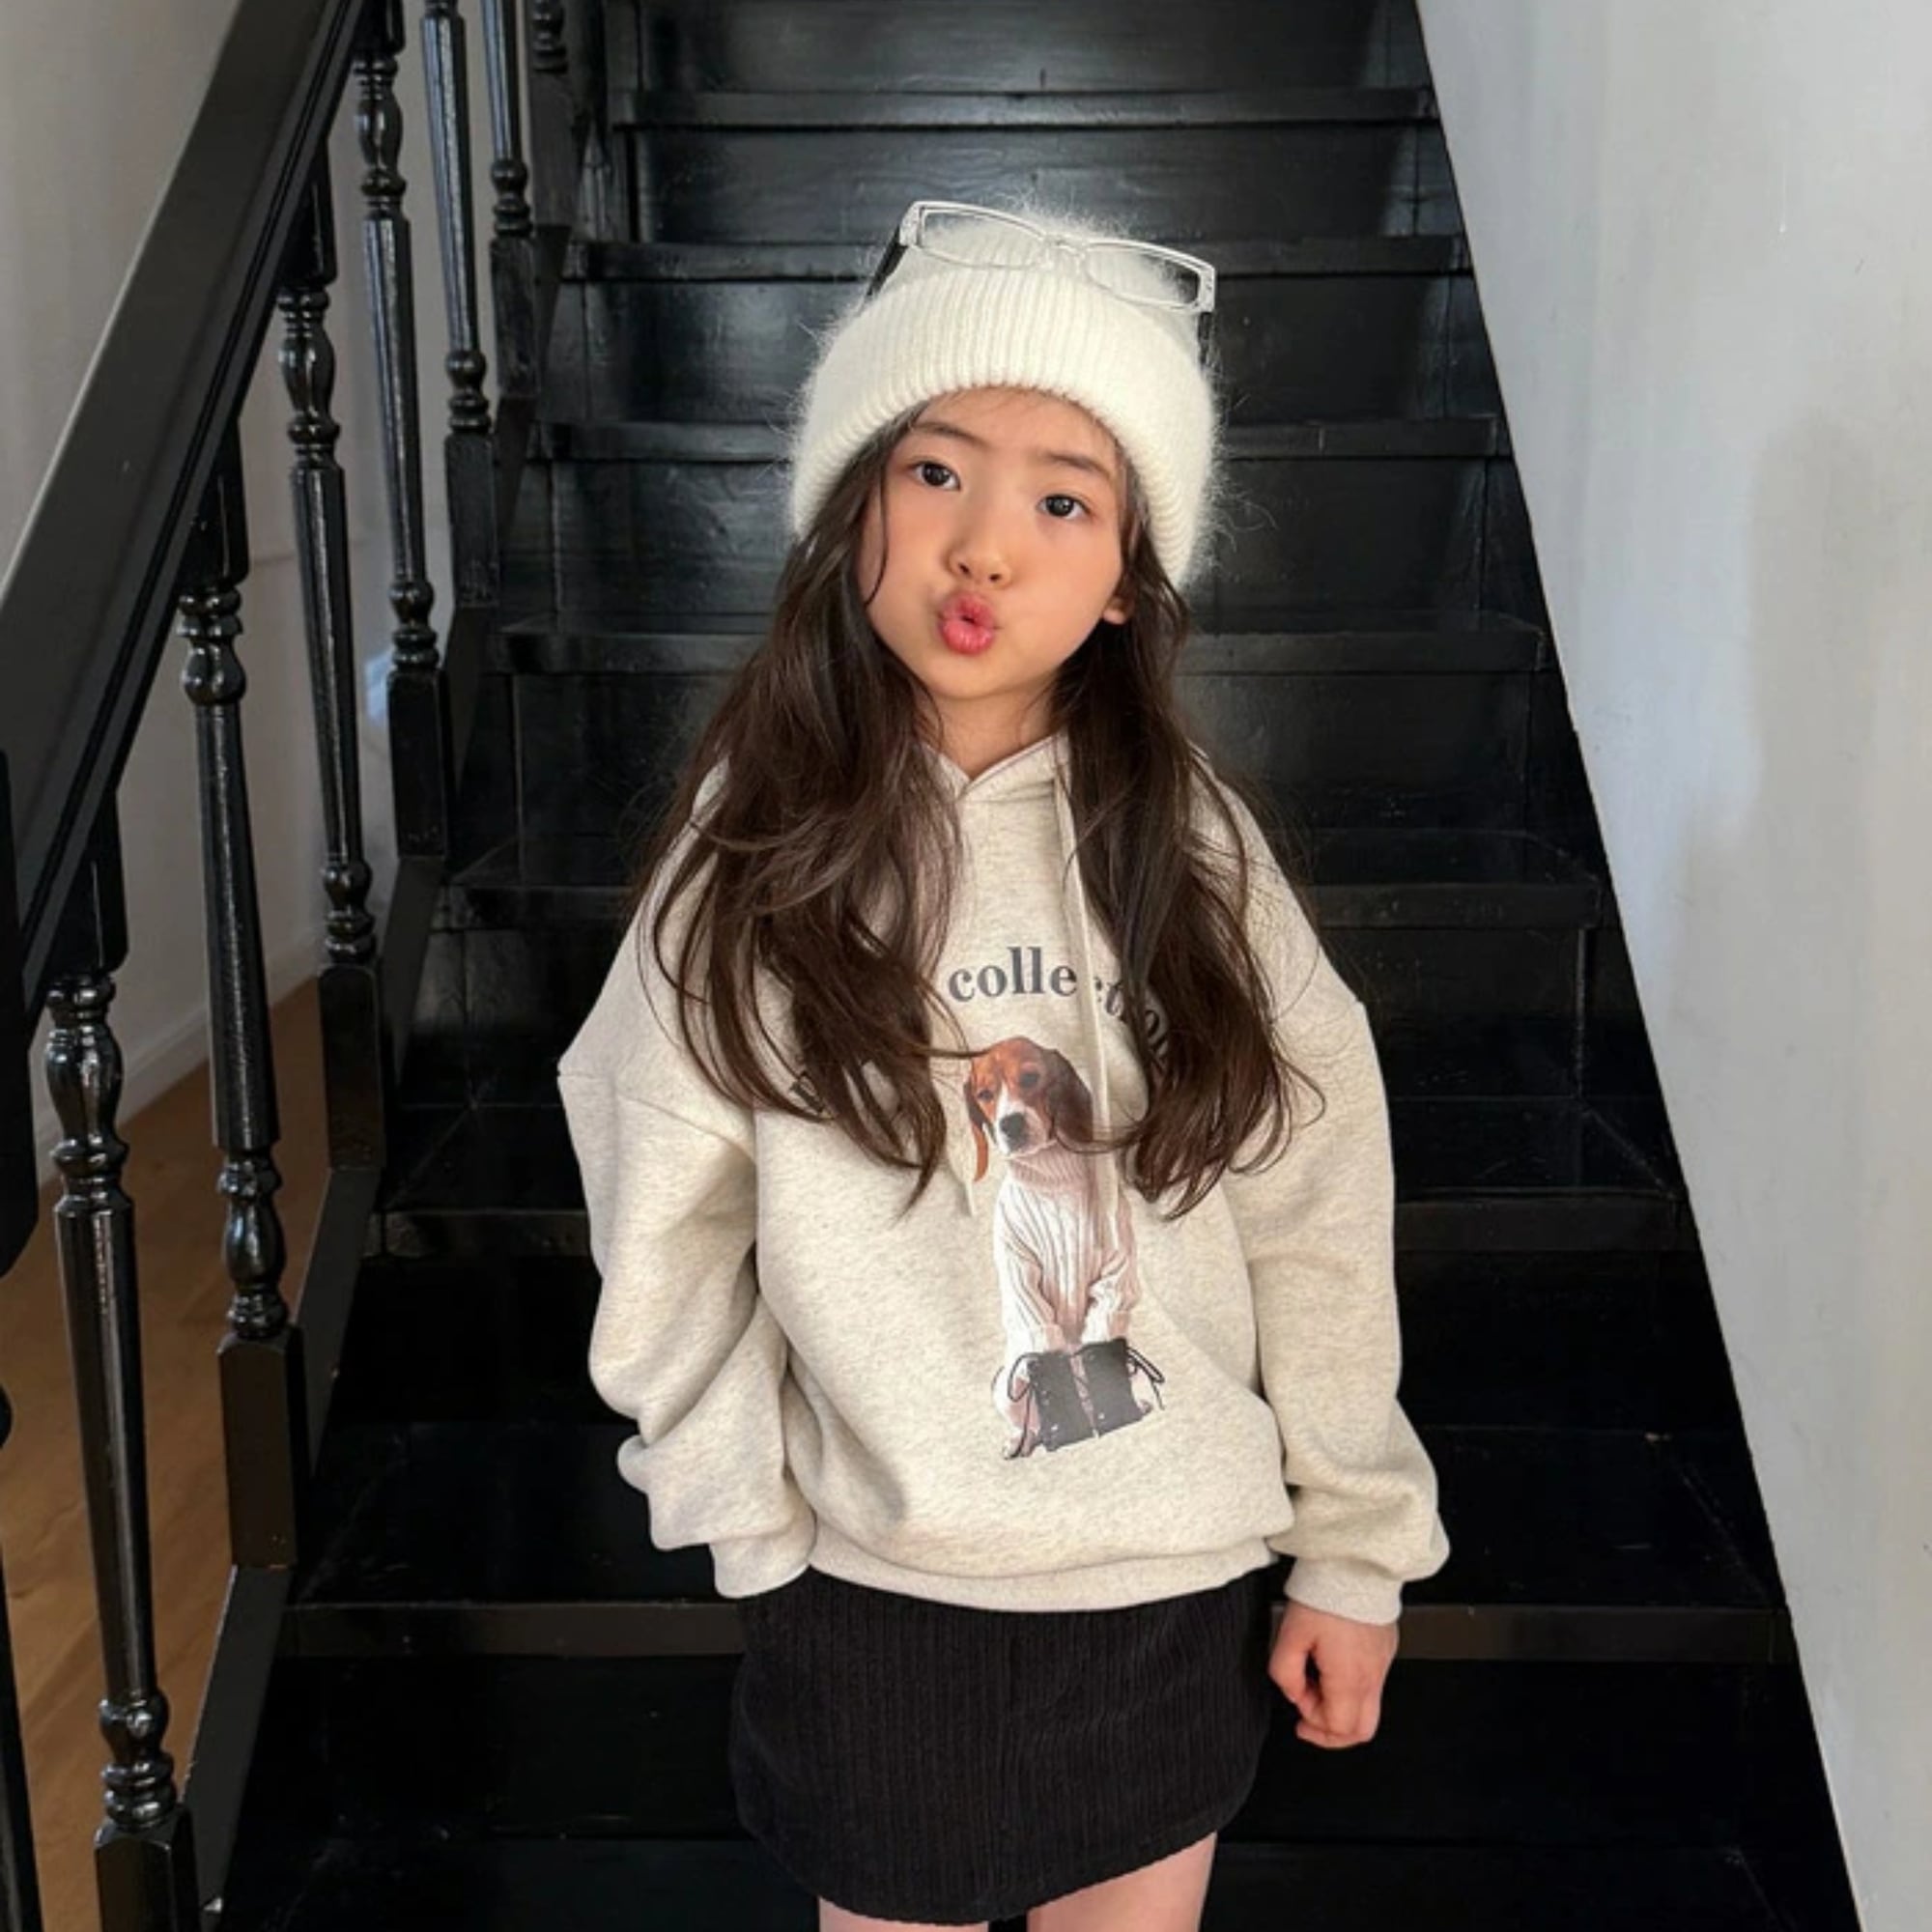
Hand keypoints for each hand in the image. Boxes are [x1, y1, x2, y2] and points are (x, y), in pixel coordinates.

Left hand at [1267, 1597, 1398, 1747]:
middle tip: (1311, 1719)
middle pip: (1362, 1731)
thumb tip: (1292, 1692)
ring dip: (1341, 1707)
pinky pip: (1373, 1683)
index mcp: (1349, 1677)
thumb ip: (1284, 1671)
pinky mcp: (1385, 1649)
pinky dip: (1352, 1688)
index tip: (1298, 1700)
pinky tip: (1333, 1665)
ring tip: (1318, 1682)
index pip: (1338, 1728)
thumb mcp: (1289, 1633)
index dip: (1313, 1722)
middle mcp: (1372, 1675)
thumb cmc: (1326, 1594)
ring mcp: (1382, 1663)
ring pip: (1370, 1709)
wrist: (1355, 1564)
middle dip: (1333, 1732)